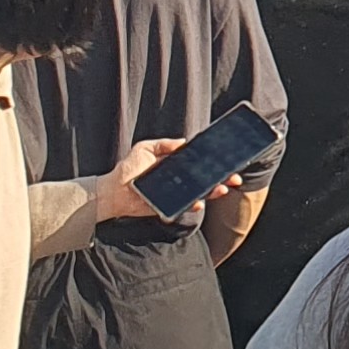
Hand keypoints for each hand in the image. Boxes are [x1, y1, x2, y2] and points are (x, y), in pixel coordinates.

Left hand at [95, 135, 232, 226]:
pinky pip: (185, 206)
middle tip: (234, 177)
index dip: (213, 161)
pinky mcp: (169, 206)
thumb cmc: (128, 168)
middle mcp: (178, 179)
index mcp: (174, 164)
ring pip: (200, 193)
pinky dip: (194, 204)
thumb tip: (184, 142)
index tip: (227, 158)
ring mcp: (175, 193)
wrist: (114, 191)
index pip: (198, 162)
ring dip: (213, 191)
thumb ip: (164, 144)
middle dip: (221, 178)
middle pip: (204, 178)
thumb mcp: (145, 148)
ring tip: (223, 188)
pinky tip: (200, 201)